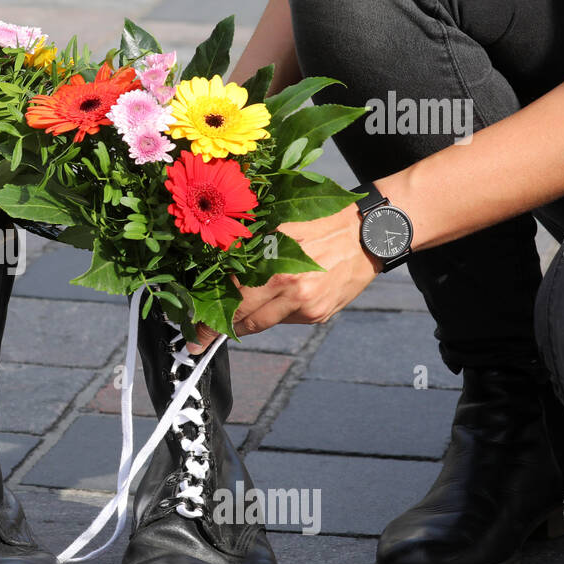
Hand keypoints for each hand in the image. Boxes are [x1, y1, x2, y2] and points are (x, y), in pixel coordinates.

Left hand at [186, 203, 380, 352]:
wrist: (369, 234)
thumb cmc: (322, 224)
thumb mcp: (281, 227)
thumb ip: (252, 250)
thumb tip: (220, 270)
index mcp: (273, 261)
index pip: (230, 294)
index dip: (208, 316)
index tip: (194, 333)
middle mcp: (288, 286)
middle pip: (242, 317)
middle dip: (219, 330)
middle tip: (200, 339)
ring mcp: (305, 304)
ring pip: (261, 324)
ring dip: (245, 324)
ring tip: (234, 321)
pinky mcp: (318, 315)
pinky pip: (286, 321)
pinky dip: (276, 314)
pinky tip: (280, 300)